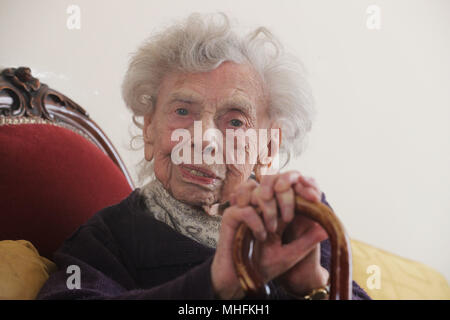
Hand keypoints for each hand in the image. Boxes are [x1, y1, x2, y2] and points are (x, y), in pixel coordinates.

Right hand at [210, 171, 328, 298]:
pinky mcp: (231, 216)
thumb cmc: (264, 266)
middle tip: (289, 218)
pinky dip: (255, 221)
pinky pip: (245, 209)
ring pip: (257, 191)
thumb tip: (327, 230)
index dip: (302, 186)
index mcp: (275, 209)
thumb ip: (307, 242)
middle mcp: (259, 204)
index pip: (289, 186)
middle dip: (285, 196)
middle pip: (273, 182)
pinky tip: (261, 235)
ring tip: (272, 229)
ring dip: (268, 208)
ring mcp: (244, 207)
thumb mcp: (291, 254)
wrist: (240, 279)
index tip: (314, 198)